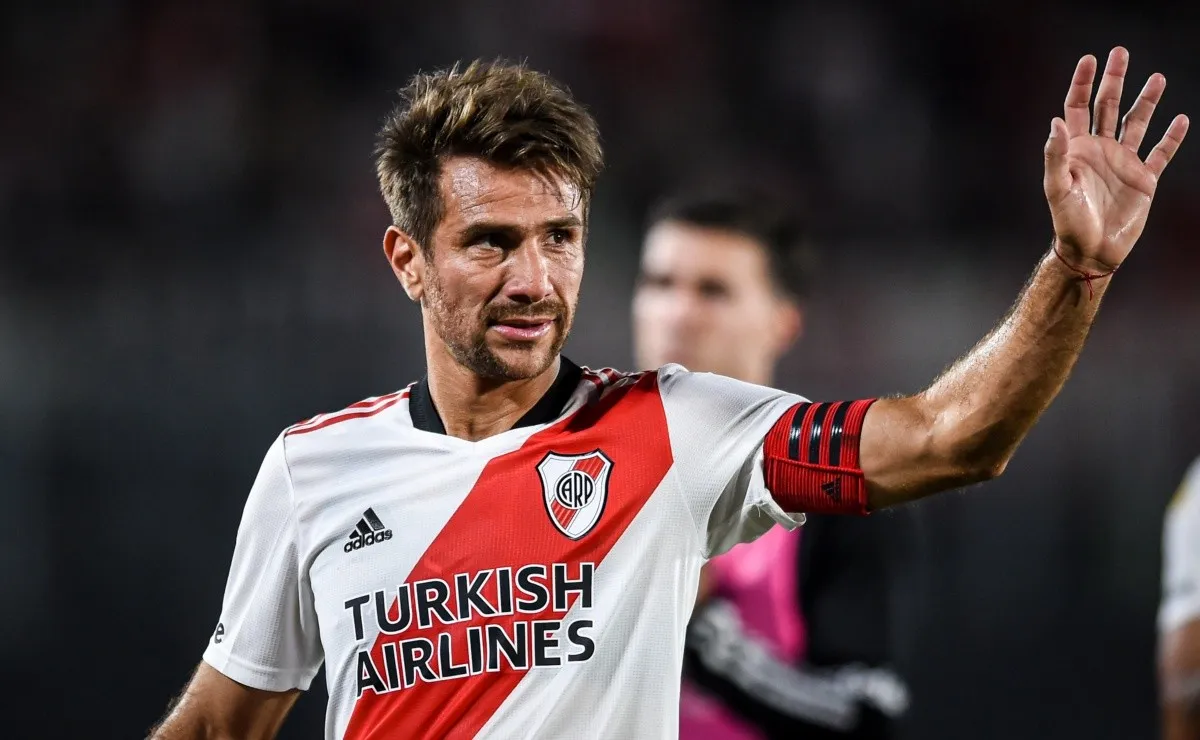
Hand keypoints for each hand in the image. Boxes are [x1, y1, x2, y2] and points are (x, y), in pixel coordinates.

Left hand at [1044, 47, 1187, 271]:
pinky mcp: (1144, 179)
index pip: (1078, 107)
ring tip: (1157, 77)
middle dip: (1114, 80)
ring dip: (1146, 101)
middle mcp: (1100, 150)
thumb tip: (1055, 122)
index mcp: (1077, 150)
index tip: (1090, 59)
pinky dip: (1171, 137)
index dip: (1083, 83)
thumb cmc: (1068, 222)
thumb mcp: (1056, 188)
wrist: (1091, 251)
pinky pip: (1161, 153)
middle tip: (1121, 52)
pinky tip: (1180, 118)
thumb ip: (1055, 156)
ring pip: (1137, 123)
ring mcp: (1123, 163)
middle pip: (1108, 106)